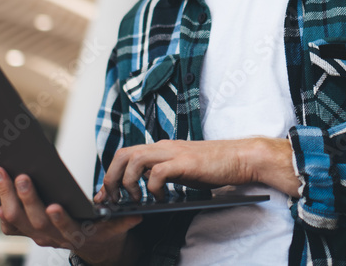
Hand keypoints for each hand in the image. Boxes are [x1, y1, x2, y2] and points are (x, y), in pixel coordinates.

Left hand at [0, 167, 140, 264]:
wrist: (91, 246)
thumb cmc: (102, 230)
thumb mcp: (116, 227)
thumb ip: (123, 221)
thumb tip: (137, 215)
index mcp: (76, 235)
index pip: (65, 229)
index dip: (58, 220)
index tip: (53, 206)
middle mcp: (52, 237)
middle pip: (34, 221)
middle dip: (26, 197)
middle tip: (21, 175)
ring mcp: (36, 235)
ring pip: (16, 219)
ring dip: (6, 196)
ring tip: (0, 172)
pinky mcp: (26, 231)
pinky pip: (9, 225)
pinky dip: (0, 211)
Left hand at [97, 137, 298, 203]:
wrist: (240, 157)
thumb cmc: (214, 165)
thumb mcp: (181, 169)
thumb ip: (163, 173)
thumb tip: (145, 185)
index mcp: (161, 148)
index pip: (126, 154)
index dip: (111, 174)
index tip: (105, 194)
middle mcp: (163, 146)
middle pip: (123, 154)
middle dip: (111, 178)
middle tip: (113, 198)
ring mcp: (174, 153)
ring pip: (135, 160)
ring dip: (129, 183)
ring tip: (135, 199)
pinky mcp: (185, 163)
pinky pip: (158, 173)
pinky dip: (153, 188)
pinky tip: (161, 198)